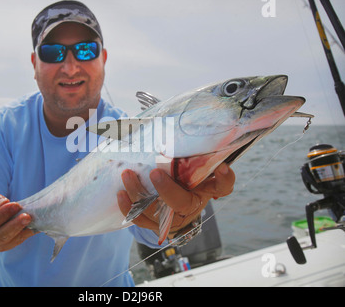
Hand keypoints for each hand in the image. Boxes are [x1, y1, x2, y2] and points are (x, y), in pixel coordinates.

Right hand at [0, 193, 35, 251]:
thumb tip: (4, 202)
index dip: (2, 214)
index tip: (14, 205)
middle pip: (1, 235)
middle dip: (15, 225)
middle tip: (26, 216)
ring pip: (9, 241)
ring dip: (22, 231)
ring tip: (31, 221)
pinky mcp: (4, 248)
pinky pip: (16, 242)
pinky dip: (26, 234)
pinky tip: (34, 227)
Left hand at [117, 162, 234, 236]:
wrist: (175, 205)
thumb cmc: (186, 179)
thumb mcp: (193, 166)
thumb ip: (194, 151)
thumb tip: (184, 121)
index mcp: (205, 191)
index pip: (222, 187)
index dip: (224, 178)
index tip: (222, 167)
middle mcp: (190, 207)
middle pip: (180, 203)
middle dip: (167, 189)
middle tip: (155, 172)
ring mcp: (171, 219)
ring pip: (155, 212)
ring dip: (139, 194)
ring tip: (127, 174)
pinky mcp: (154, 223)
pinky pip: (140, 219)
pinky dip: (128, 208)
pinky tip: (120, 193)